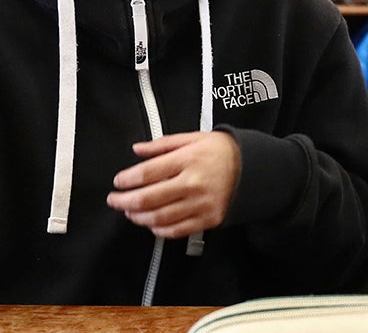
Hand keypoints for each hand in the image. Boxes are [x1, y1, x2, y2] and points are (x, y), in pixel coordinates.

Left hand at [106, 130, 240, 238]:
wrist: (253, 168)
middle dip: (125, 201)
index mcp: (189, 159)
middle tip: (114, 200)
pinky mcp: (209, 219)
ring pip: (161, 217)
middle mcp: (194, 183)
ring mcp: (202, 203)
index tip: (118, 182)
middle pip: (150, 198)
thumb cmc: (220, 150)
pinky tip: (151, 223)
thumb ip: (163, 144)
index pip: (149, 172)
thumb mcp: (193, 138)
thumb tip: (137, 149)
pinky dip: (159, 230)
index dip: (128, 179)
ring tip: (129, 212)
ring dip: (139, 217)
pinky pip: (178, 230)